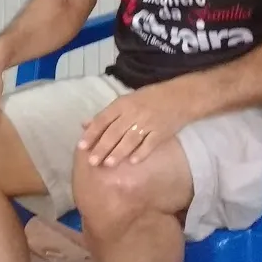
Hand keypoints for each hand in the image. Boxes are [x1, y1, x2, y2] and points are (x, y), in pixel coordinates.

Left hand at [78, 81, 194, 167]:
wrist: (180, 96)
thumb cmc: (149, 98)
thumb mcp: (125, 100)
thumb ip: (106, 114)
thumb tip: (84, 124)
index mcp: (122, 104)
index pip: (103, 119)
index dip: (91, 133)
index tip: (81, 146)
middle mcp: (133, 113)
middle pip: (114, 132)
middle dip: (102, 147)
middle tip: (92, 162)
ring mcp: (148, 123)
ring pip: (130, 139)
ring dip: (118, 153)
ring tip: (108, 164)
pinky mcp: (162, 132)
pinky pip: (149, 144)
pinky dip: (141, 153)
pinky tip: (133, 162)